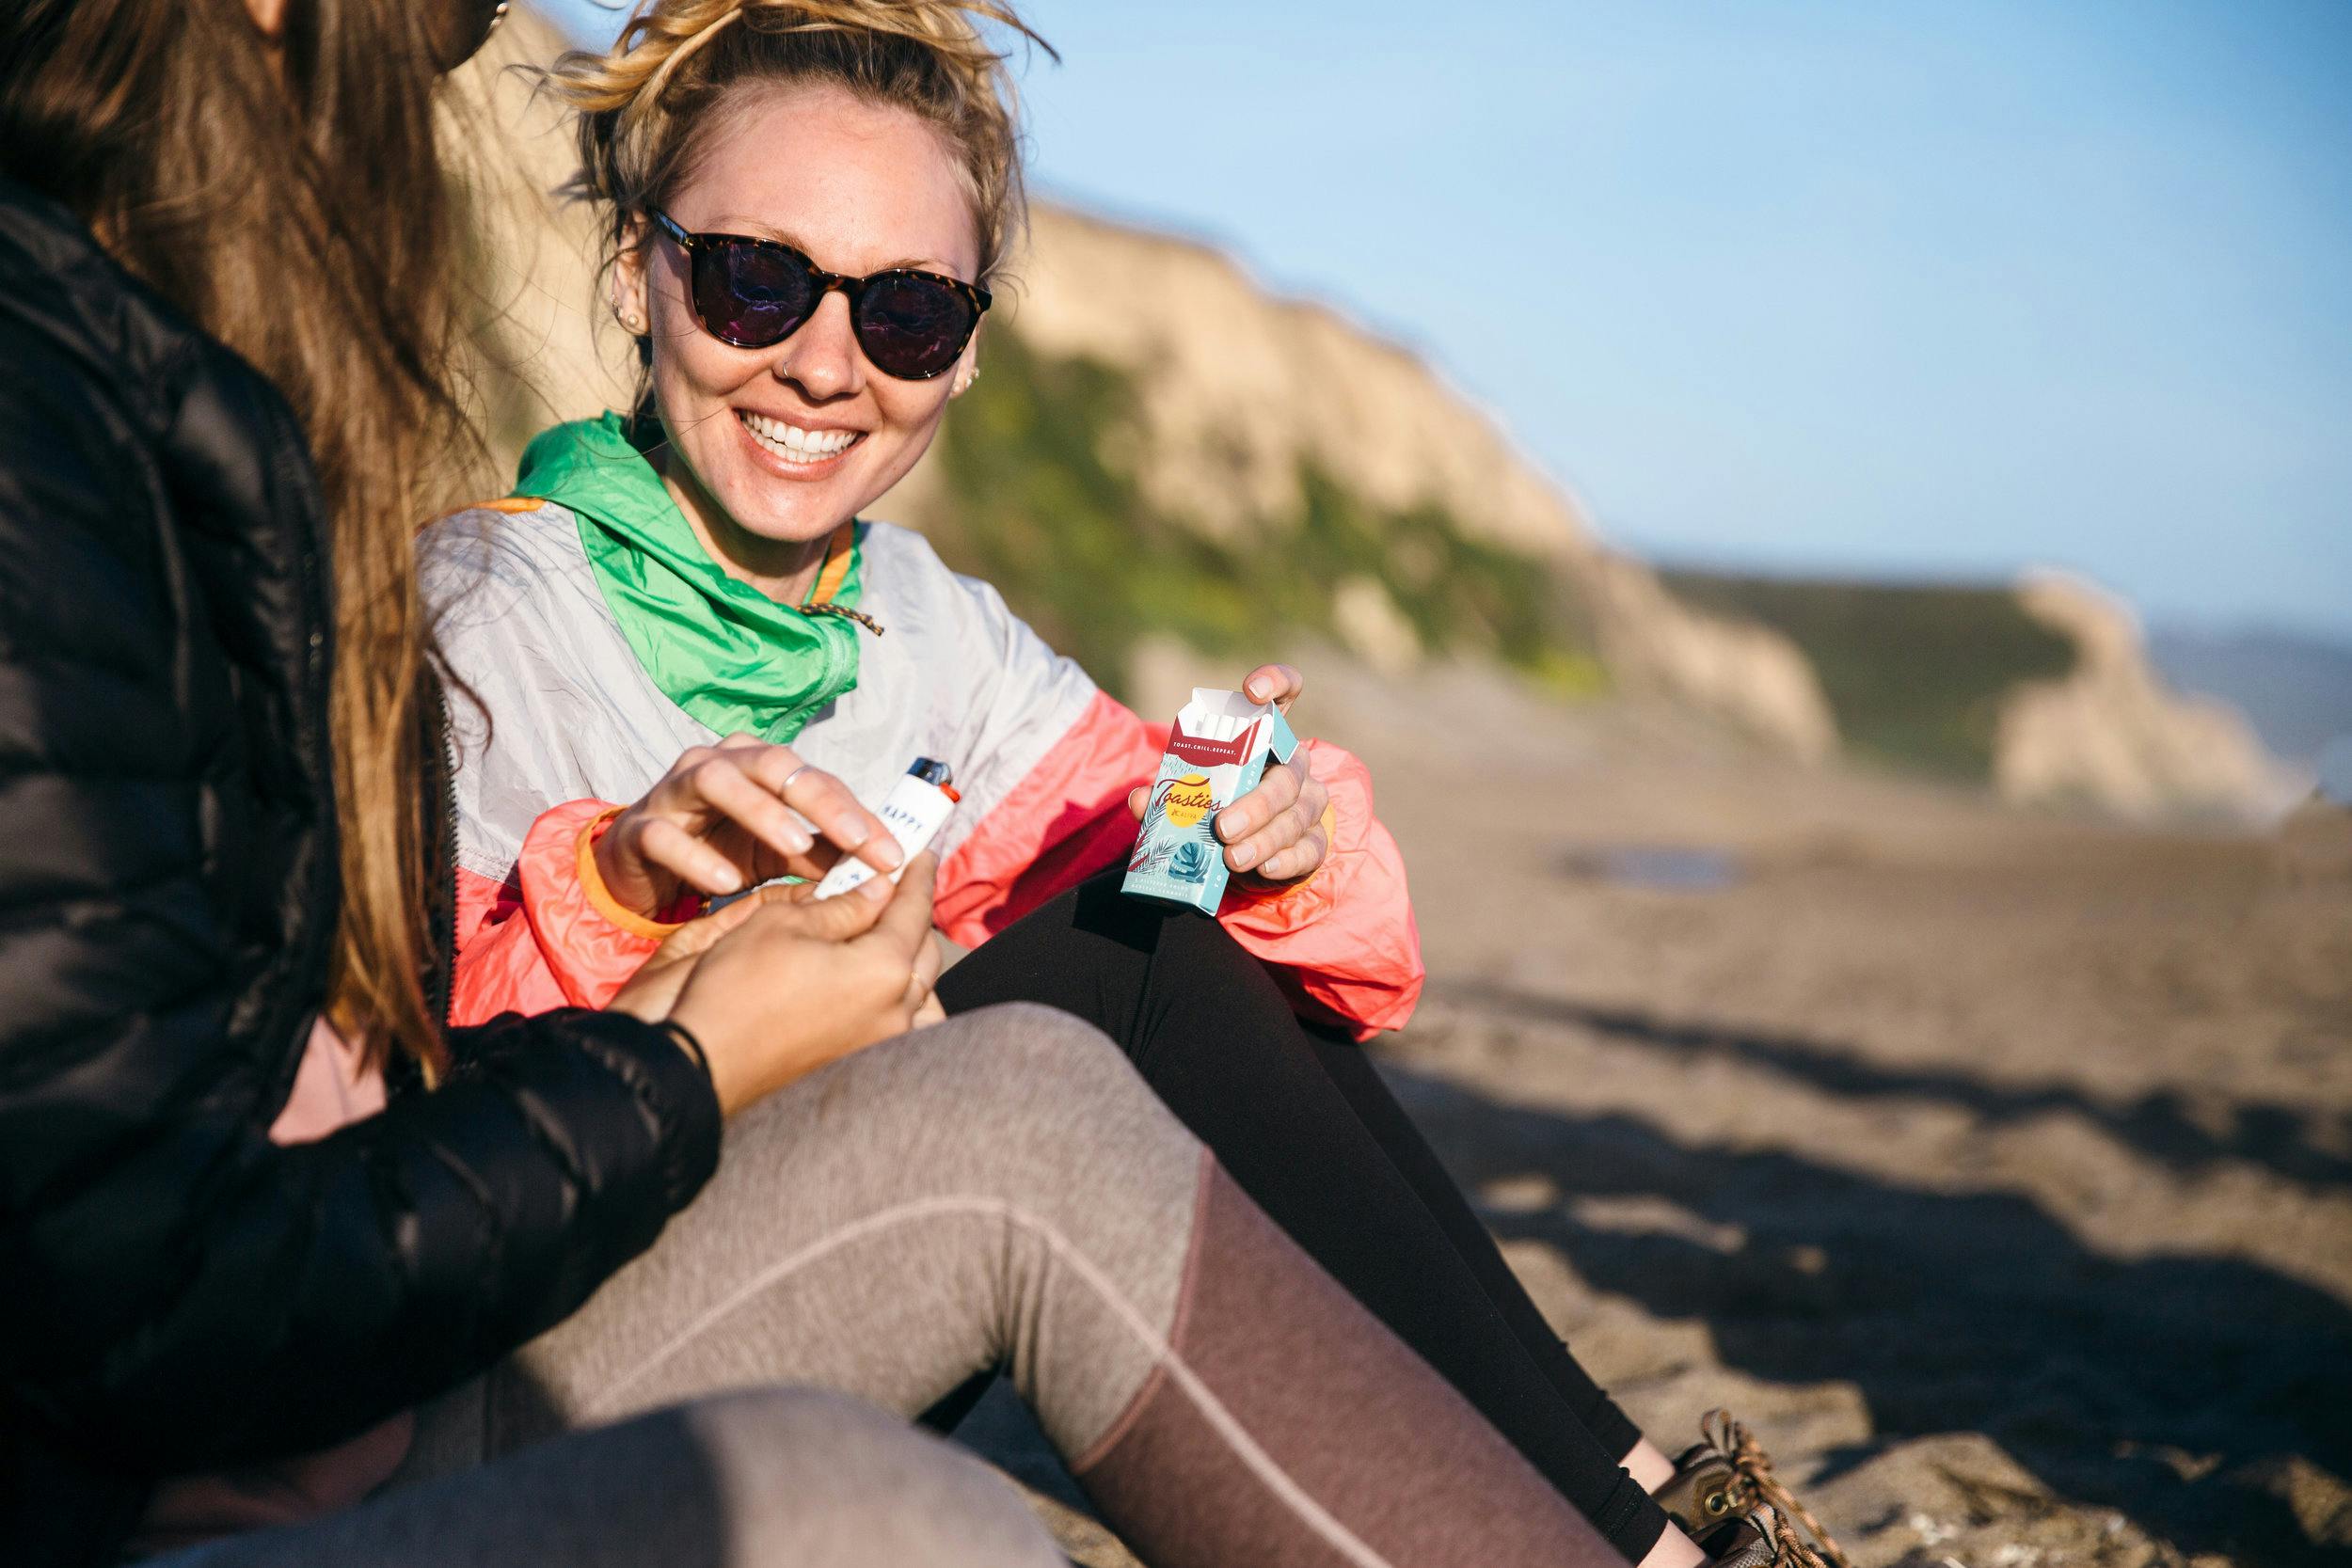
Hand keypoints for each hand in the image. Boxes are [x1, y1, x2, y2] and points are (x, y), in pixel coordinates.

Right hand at [596, 735, 900, 916]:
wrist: (643, 868)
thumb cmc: (720, 850)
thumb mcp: (777, 853)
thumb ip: (820, 854)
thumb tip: (879, 869)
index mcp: (760, 765)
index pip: (818, 779)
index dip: (857, 814)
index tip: (891, 855)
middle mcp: (720, 764)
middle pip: (774, 763)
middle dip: (820, 800)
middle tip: (856, 840)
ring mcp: (674, 790)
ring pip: (718, 781)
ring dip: (761, 812)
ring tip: (795, 846)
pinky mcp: (640, 828)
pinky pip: (666, 835)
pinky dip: (697, 857)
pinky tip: (727, 883)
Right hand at [610, 853, 943, 1115]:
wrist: (701, 1062)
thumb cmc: (735, 988)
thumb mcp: (783, 924)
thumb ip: (843, 905)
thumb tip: (879, 889)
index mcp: (882, 969)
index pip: (914, 911)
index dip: (918, 877)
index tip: (921, 855)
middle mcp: (895, 1010)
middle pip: (925, 952)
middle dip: (914, 916)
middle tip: (899, 889)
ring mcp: (881, 1043)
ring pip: (922, 992)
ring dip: (912, 960)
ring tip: (888, 936)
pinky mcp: (862, 1062)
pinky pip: (904, 1024)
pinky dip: (905, 1000)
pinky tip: (881, 986)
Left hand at [1125, 663, 1329, 885]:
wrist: (1246, 849)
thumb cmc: (1217, 806)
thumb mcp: (1192, 795)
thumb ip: (1167, 793)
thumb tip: (1141, 800)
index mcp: (1266, 739)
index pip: (1286, 694)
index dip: (1276, 682)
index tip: (1252, 691)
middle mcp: (1295, 765)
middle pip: (1287, 777)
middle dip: (1256, 804)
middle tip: (1223, 827)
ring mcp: (1309, 802)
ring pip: (1295, 817)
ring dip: (1264, 839)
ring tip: (1233, 857)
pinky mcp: (1314, 840)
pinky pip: (1309, 849)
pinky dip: (1286, 860)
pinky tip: (1264, 868)